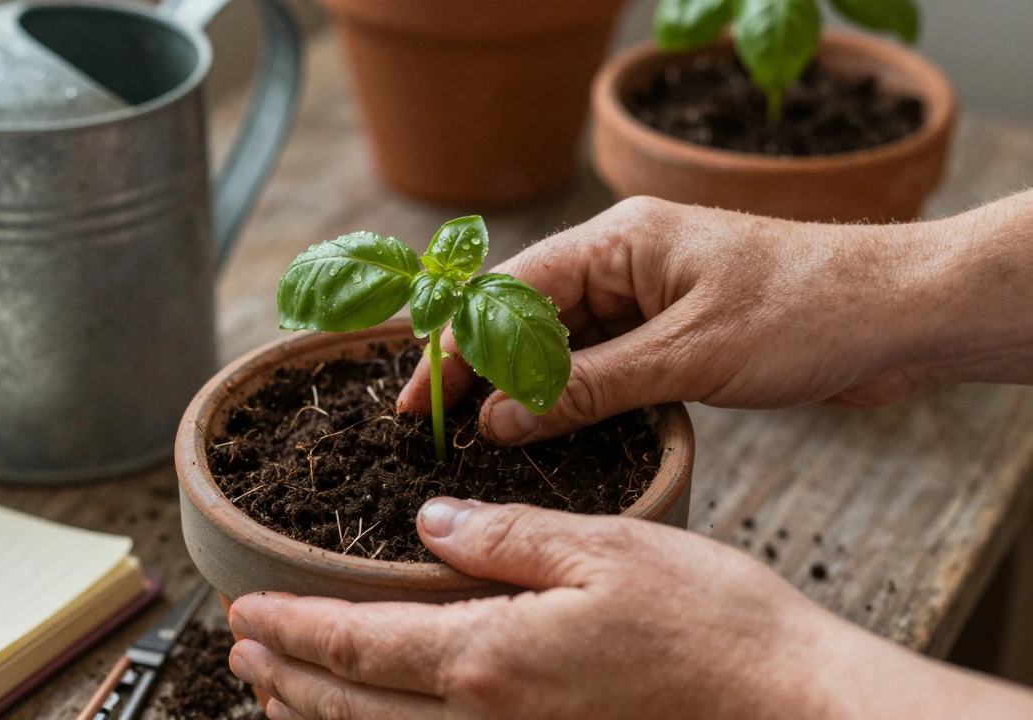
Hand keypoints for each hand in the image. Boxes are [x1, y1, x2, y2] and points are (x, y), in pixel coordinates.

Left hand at [227, 500, 1032, 719]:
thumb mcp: (604, 547)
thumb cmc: (710, 623)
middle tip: (240, 649)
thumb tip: (429, 522)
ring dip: (318, 719)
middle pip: (353, 706)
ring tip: (276, 694)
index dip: (293, 628)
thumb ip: (502, 536)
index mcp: (489, 657)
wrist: (788, 705)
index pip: (358, 643)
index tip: (245, 612)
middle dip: (286, 677)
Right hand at [398, 194, 1032, 444]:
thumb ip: (589, 388)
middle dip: (480, 369)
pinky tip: (546, 429)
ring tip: (478, 435)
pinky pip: (604, 361)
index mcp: (620, 240)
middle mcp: (626, 260)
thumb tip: (499, 419)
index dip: (456, 348)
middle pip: (527, 315)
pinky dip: (574, 395)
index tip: (418, 399)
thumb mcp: (689, 356)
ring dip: (526, 386)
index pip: (511, 292)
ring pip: (563, 342)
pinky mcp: (674, 329)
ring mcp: (650, 295)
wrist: (901, 314)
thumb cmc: (809, 312)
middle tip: (434, 425)